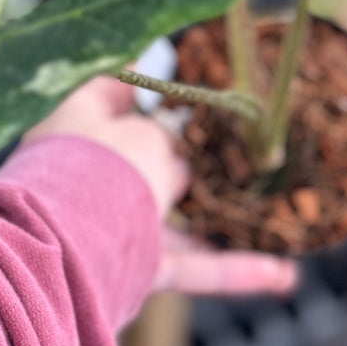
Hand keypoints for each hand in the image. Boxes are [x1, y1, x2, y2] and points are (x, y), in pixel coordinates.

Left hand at [24, 77, 296, 299]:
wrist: (64, 254)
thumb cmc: (99, 174)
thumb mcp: (146, 139)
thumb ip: (168, 144)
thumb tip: (177, 162)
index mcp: (76, 124)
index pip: (109, 90)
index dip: (142, 80)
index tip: (182, 72)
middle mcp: (86, 173)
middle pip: (144, 156)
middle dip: (185, 152)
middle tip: (239, 141)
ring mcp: (109, 224)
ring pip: (172, 215)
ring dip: (220, 215)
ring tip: (271, 208)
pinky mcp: (131, 271)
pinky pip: (187, 266)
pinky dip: (232, 271)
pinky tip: (282, 274)